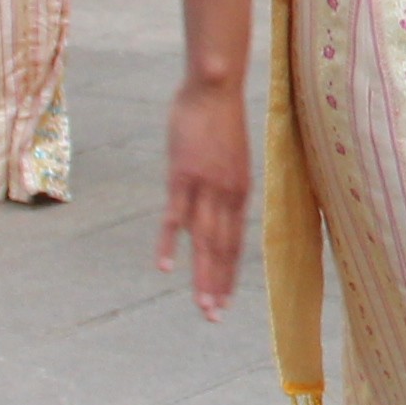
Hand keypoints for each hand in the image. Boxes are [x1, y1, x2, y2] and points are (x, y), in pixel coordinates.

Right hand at [156, 69, 252, 316]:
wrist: (215, 87)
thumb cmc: (219, 119)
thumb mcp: (229, 157)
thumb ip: (223, 184)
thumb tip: (218, 203)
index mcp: (239, 191)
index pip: (235, 242)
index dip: (230, 272)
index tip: (226, 299)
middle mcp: (227, 194)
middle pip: (222, 249)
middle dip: (218, 285)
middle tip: (214, 316)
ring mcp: (205, 186)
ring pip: (204, 240)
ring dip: (202, 275)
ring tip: (201, 305)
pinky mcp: (183, 175)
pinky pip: (176, 216)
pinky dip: (170, 243)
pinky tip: (166, 267)